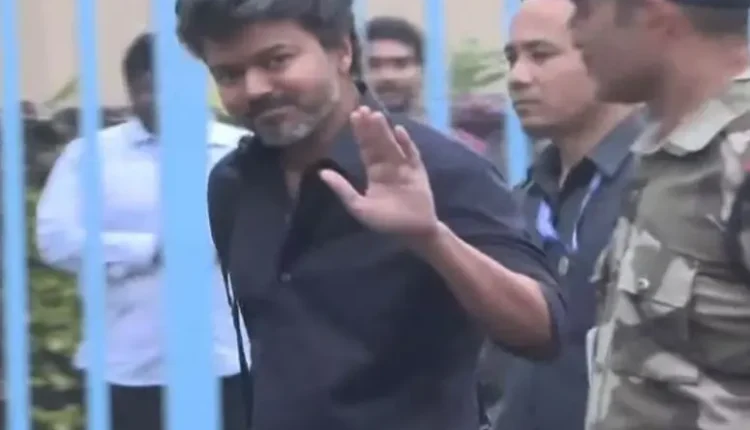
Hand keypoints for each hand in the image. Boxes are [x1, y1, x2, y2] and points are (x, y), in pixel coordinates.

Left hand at [319, 106, 438, 241]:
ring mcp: (404, 167)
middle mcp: (388, 166)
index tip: (353, 116)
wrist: (413, 232)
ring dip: (385, 131)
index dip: (359, 132)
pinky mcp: (418, 171)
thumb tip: (321, 173)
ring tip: (376, 115)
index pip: (365, 148)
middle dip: (370, 126)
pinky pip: (412, 154)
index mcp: (374, 172)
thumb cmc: (386, 222)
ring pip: (392, 144)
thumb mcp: (359, 207)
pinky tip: (399, 131)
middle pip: (378, 142)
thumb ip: (342, 189)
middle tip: (362, 108)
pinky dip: (406, 143)